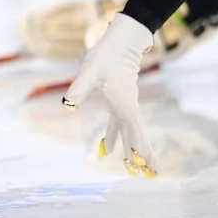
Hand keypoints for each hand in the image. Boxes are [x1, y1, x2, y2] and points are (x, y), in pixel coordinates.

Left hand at [62, 12, 155, 177]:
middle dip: (142, 155)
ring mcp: (125, 105)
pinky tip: (110, 148)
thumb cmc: (105, 55)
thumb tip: (67, 105)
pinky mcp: (120, 102)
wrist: (120, 41)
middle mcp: (128, 106)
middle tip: (149, 176)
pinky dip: (119, 137)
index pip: (134, 129)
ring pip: (131, 132)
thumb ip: (79, 88)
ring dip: (132, 150)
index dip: (139, 147)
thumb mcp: (90, 71)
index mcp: (124, 102)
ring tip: (135, 169)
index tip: (144, 163)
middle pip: (137, 135)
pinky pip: (121, 125)